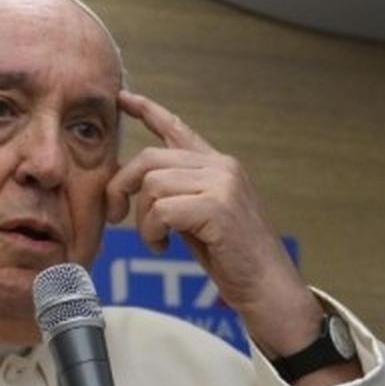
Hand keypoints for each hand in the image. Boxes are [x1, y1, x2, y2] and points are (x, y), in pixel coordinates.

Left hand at [106, 91, 323, 358]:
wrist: (268, 287)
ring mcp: (222, 184)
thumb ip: (178, 195)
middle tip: (116, 215)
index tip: (123, 99)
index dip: (147, 111)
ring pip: (152, 185)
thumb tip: (137, 186)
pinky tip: (163, 247)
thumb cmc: (234, 259)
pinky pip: (162, 210)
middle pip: (150, 158)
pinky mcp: (218, 208)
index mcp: (219, 166)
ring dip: (143, 219)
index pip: (177, 128)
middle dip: (122, 186)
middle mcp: (222, 166)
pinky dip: (152, 232)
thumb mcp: (201, 218)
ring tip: (156, 241)